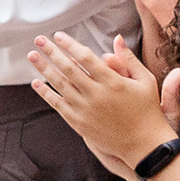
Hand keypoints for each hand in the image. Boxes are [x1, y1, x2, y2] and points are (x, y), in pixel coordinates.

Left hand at [28, 33, 179, 166]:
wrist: (144, 145)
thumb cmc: (147, 110)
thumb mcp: (146, 81)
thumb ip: (129, 59)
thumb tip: (116, 38)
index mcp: (113, 82)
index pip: (86, 58)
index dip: (70, 45)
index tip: (59, 35)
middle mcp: (97, 94)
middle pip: (68, 68)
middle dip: (52, 52)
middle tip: (39, 39)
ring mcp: (86, 109)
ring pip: (60, 85)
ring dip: (44, 68)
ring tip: (32, 55)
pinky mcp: (79, 123)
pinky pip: (58, 104)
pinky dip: (46, 93)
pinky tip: (36, 82)